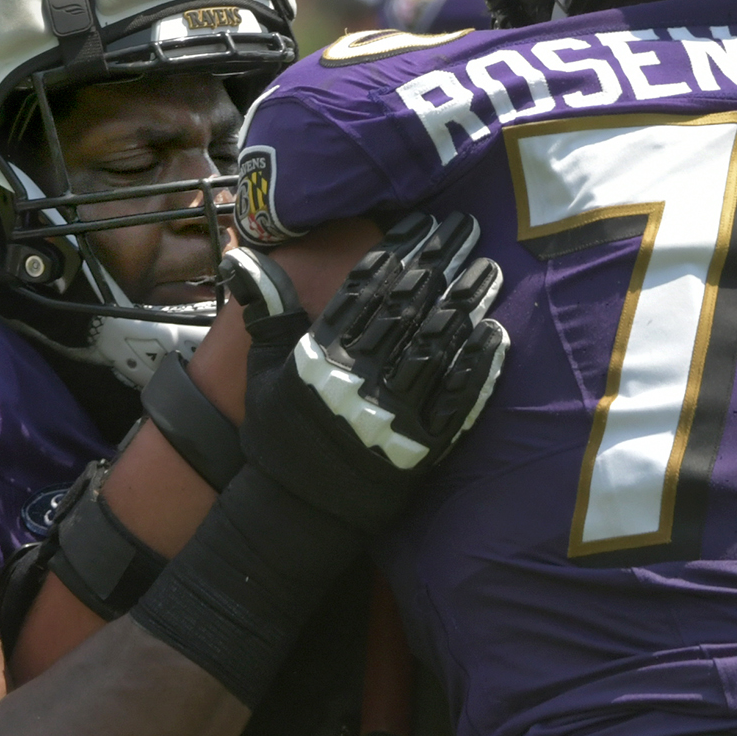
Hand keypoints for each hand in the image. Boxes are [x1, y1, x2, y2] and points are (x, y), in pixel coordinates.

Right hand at [219, 211, 507, 532]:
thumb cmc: (280, 439)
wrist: (298, 514)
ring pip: (438, 344)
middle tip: (466, 226)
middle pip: (408, 308)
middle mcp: (359, 379)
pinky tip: (495, 333)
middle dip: (439, 262)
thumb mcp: (265, 371)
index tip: (421, 221)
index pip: (365, 291)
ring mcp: (394, 413)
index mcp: (321, 357)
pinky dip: (479, 364)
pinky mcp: (423, 446)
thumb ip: (267, 311)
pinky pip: (458, 397)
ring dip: (467, 303)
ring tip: (489, 268)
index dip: (396, 251)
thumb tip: (241, 258)